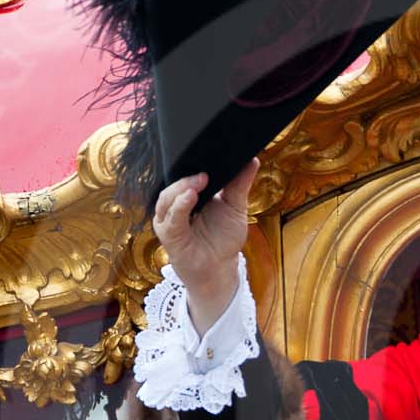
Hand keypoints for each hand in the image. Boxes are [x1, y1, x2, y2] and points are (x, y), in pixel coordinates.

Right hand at [152, 160, 256, 335]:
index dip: (193, 163)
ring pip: (167, 198)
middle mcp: (175, 205)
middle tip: (206, 171)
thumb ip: (240, 184)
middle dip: (188, 175)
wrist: (221, 269)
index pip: (185, 174)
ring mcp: (168, 219)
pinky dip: (179, 206)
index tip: (207, 150)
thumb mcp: (235, 207)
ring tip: (199, 180)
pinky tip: (190, 197)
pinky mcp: (168, 235)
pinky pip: (170, 219)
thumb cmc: (224, 239)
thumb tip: (252, 158)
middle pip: (174, 183)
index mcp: (188, 195)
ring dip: (182, 187)